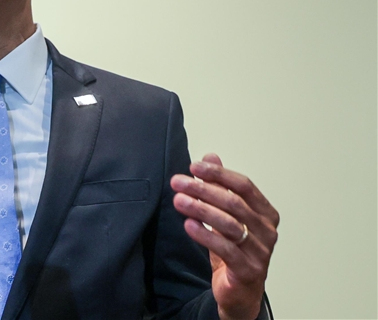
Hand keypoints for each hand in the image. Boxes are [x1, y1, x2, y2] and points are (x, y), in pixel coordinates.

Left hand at [170, 154, 279, 319]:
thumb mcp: (226, 215)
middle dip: (203, 190)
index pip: (244, 186)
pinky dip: (205, 235)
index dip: (219, 174)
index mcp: (266, 213)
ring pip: (229, 225)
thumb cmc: (234, 250)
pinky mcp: (249, 270)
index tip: (194, 166)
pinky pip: (226, 249)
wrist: (239, 290)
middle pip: (234, 203)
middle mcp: (267, 231)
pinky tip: (188, 225)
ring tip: (179, 201)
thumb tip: (211, 156)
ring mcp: (261, 252)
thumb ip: (220, 186)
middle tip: (178, 182)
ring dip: (201, 210)